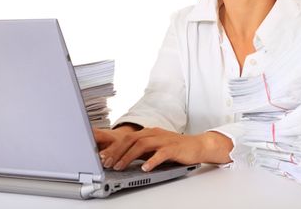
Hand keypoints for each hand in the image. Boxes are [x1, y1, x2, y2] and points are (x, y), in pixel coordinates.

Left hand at [93, 127, 232, 171]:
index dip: (114, 147)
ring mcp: (164, 140)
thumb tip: (122, 157)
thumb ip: (141, 150)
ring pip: (142, 145)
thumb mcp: (155, 147)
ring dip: (129, 156)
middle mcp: (154, 133)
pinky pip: (160, 154)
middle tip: (107, 163)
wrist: (197, 145)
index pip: (127, 137)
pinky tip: (145, 168)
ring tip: (120, 167)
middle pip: (131, 139)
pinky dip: (151, 161)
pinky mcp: (173, 148)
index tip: (102, 157)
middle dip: (117, 151)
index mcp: (149, 132)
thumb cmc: (175, 148)